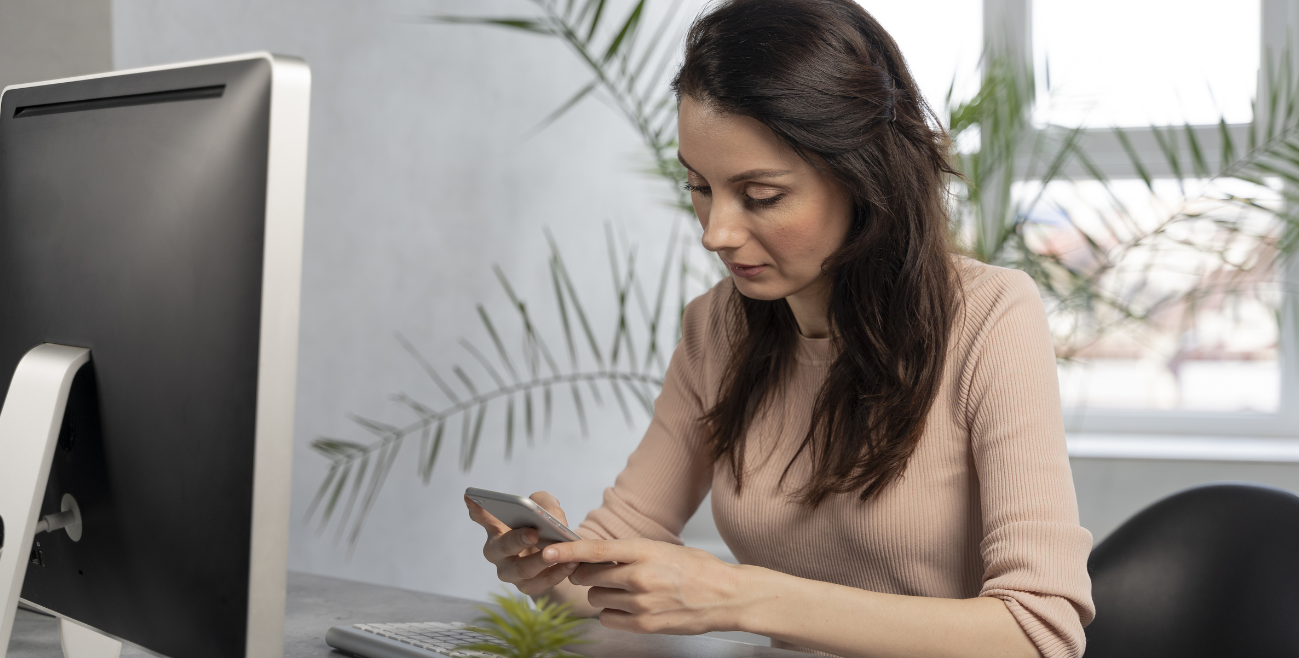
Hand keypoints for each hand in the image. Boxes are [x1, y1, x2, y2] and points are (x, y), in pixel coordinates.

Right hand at [465, 491, 579, 596]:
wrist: (554, 552)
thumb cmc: (542, 524)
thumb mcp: (544, 506)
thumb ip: (545, 503)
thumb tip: (551, 516)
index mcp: (497, 528)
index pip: (482, 517)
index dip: (476, 509)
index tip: (471, 496)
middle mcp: (497, 551)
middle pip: (501, 548)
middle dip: (516, 540)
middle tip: (533, 533)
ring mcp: (509, 572)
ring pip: (521, 570)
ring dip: (540, 561)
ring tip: (557, 552)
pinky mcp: (526, 586)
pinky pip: (541, 583)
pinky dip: (557, 573)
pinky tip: (571, 563)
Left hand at [540, 538, 748, 634]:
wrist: (725, 595)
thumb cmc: (696, 569)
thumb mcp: (662, 549)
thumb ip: (629, 553)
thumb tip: (595, 557)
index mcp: (644, 551)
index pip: (595, 549)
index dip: (567, 550)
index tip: (547, 550)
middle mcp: (639, 576)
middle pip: (588, 576)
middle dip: (587, 574)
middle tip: (602, 573)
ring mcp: (640, 603)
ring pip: (595, 598)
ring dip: (602, 594)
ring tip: (625, 591)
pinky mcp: (643, 624)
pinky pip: (607, 618)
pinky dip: (612, 613)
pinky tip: (629, 607)